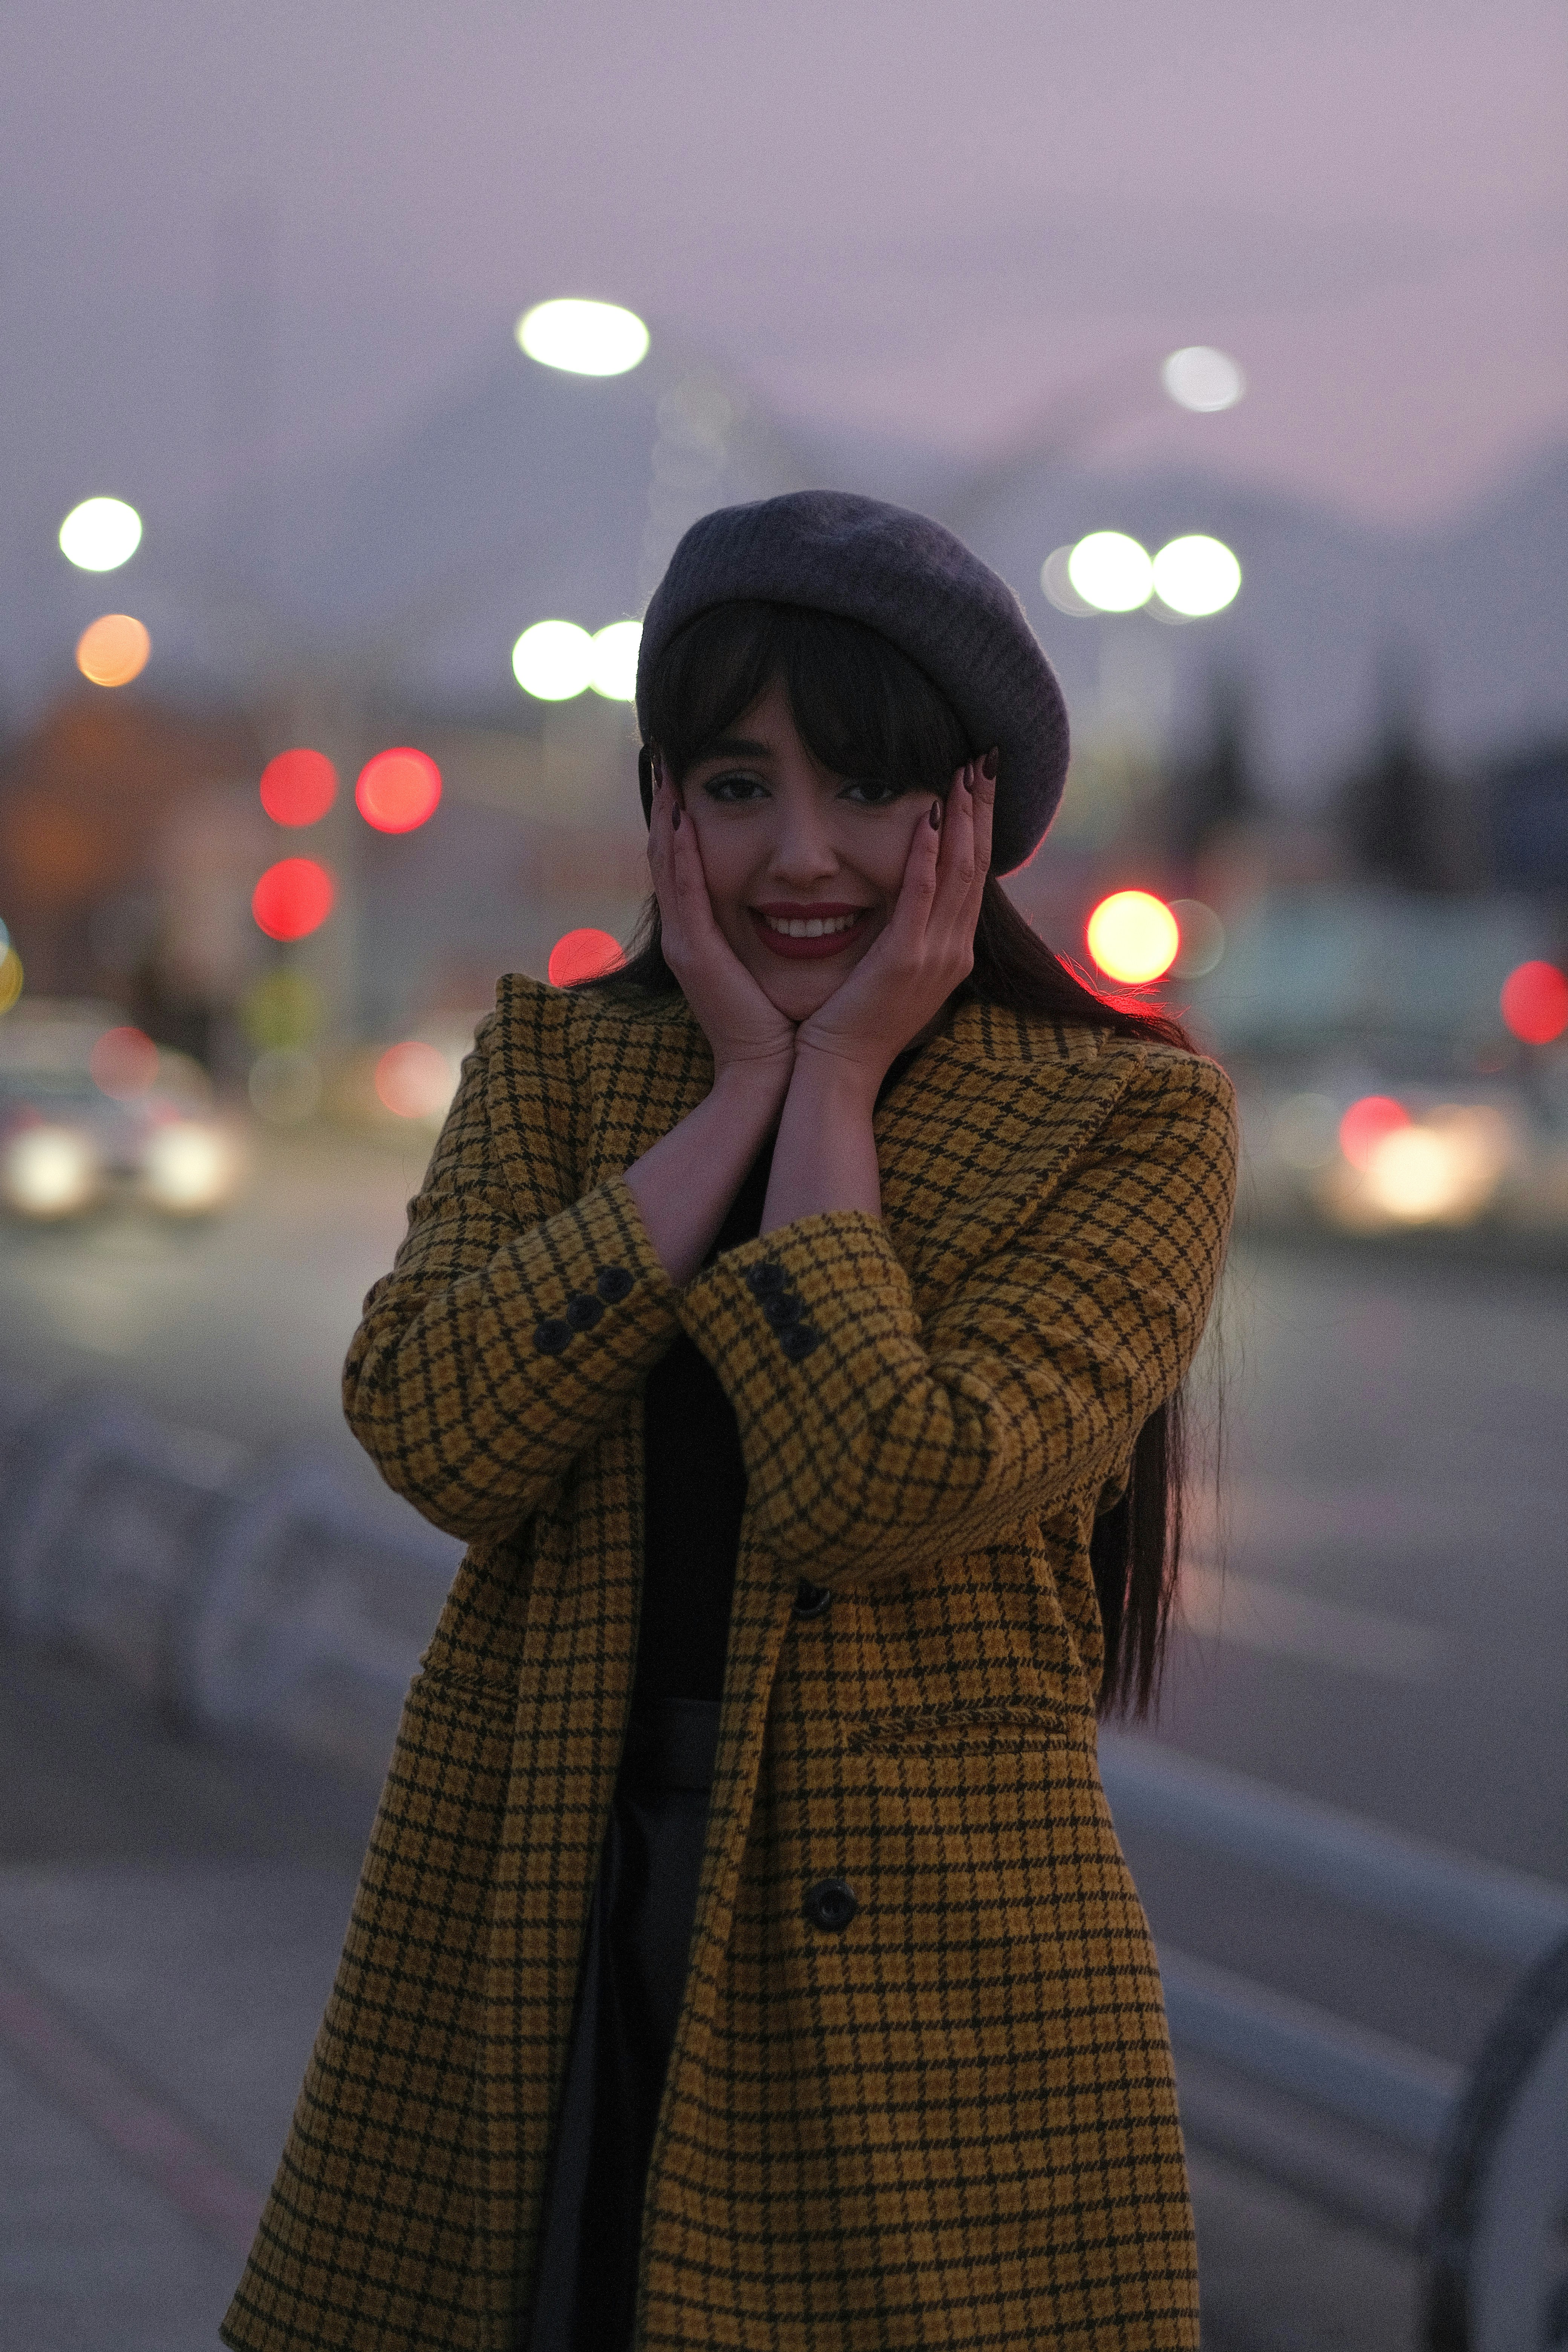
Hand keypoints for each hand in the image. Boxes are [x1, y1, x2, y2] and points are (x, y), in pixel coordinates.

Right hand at [647, 770, 796, 1089]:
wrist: (766, 1072)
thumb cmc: (778, 1023)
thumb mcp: (766, 965)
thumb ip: (767, 931)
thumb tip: (792, 899)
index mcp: (702, 934)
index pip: (684, 864)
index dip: (679, 820)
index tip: (684, 777)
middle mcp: (686, 933)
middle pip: (666, 854)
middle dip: (663, 804)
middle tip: (664, 756)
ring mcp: (685, 942)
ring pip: (667, 864)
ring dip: (664, 815)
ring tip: (665, 771)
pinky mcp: (696, 953)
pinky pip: (684, 892)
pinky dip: (680, 853)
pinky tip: (681, 818)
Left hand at [793, 753, 994, 1093]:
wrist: (840, 1072)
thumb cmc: (854, 1023)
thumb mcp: (890, 972)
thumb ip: (905, 934)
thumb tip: (907, 898)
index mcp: (951, 951)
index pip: (973, 875)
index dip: (979, 824)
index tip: (978, 781)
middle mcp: (953, 951)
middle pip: (976, 864)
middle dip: (981, 808)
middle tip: (983, 757)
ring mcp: (933, 957)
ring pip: (958, 873)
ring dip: (962, 818)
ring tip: (963, 771)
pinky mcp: (903, 962)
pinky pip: (920, 898)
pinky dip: (927, 856)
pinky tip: (928, 818)